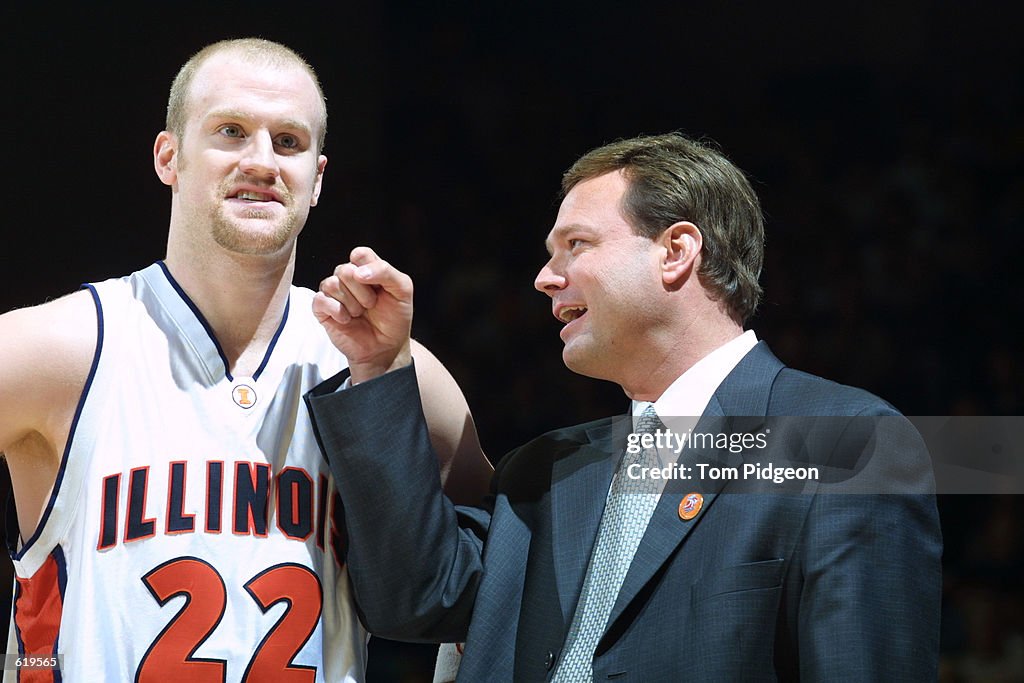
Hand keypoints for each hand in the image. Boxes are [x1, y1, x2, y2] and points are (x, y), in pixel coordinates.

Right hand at [313, 247, 412, 383]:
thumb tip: (358, 272)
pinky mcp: (323, 309)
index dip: (368, 267)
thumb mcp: (402, 291)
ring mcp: (334, 293)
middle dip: (362, 291)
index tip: (379, 286)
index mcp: (367, 269)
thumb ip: (387, 273)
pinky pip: (320, 300)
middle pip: (345, 269)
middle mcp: (348, 278)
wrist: (386, 347)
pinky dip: (337, 311)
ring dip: (351, 303)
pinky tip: (347, 320)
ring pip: (332, 283)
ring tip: (360, 313)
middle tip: (371, 305)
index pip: (360, 254)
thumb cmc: (394, 318)